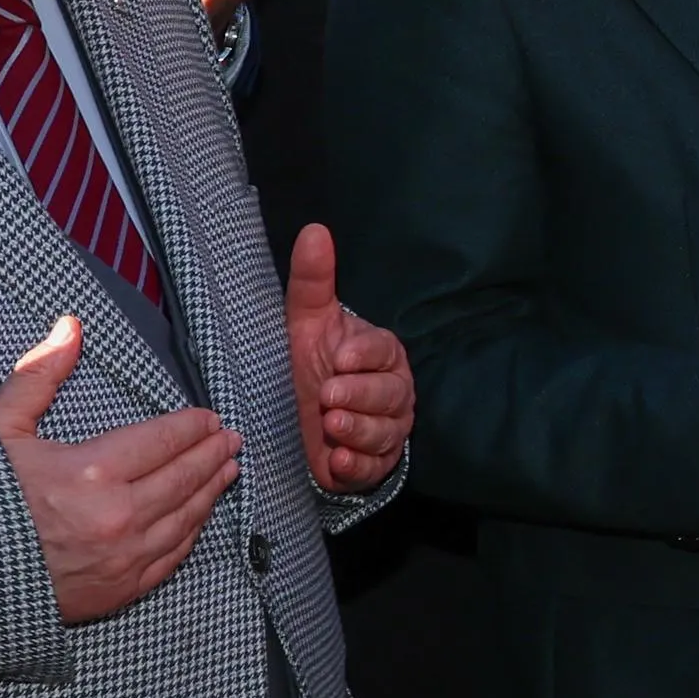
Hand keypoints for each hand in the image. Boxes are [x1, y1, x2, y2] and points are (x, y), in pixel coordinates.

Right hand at [0, 317, 241, 623]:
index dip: (192, 426)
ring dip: (210, 493)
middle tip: (230, 441)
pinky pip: (169, 561)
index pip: (164, 440)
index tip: (208, 418)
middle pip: (185, 478)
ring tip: (227, 473)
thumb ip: (40, 375)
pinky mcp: (114, 592)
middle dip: (212, 455)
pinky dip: (190, 535)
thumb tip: (70, 325)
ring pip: (186, 519)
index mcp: (93, 471)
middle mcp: (118, 517)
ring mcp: (120, 560)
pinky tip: (197, 521)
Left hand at [286, 226, 411, 494]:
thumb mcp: (305, 322)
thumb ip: (312, 280)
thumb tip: (315, 229)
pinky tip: (338, 460)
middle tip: (329, 397)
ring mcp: (387, 429)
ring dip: (358, 431)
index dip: (364, 356)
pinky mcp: (375, 464)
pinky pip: (374, 467)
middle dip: (361, 396)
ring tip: (332, 427)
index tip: (340, 358)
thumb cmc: (312, 364)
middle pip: (389, 394)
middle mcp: (392, 391)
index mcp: (381, 354)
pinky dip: (358, 465)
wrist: (308, 421)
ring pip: (385, 431)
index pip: (384, 351)